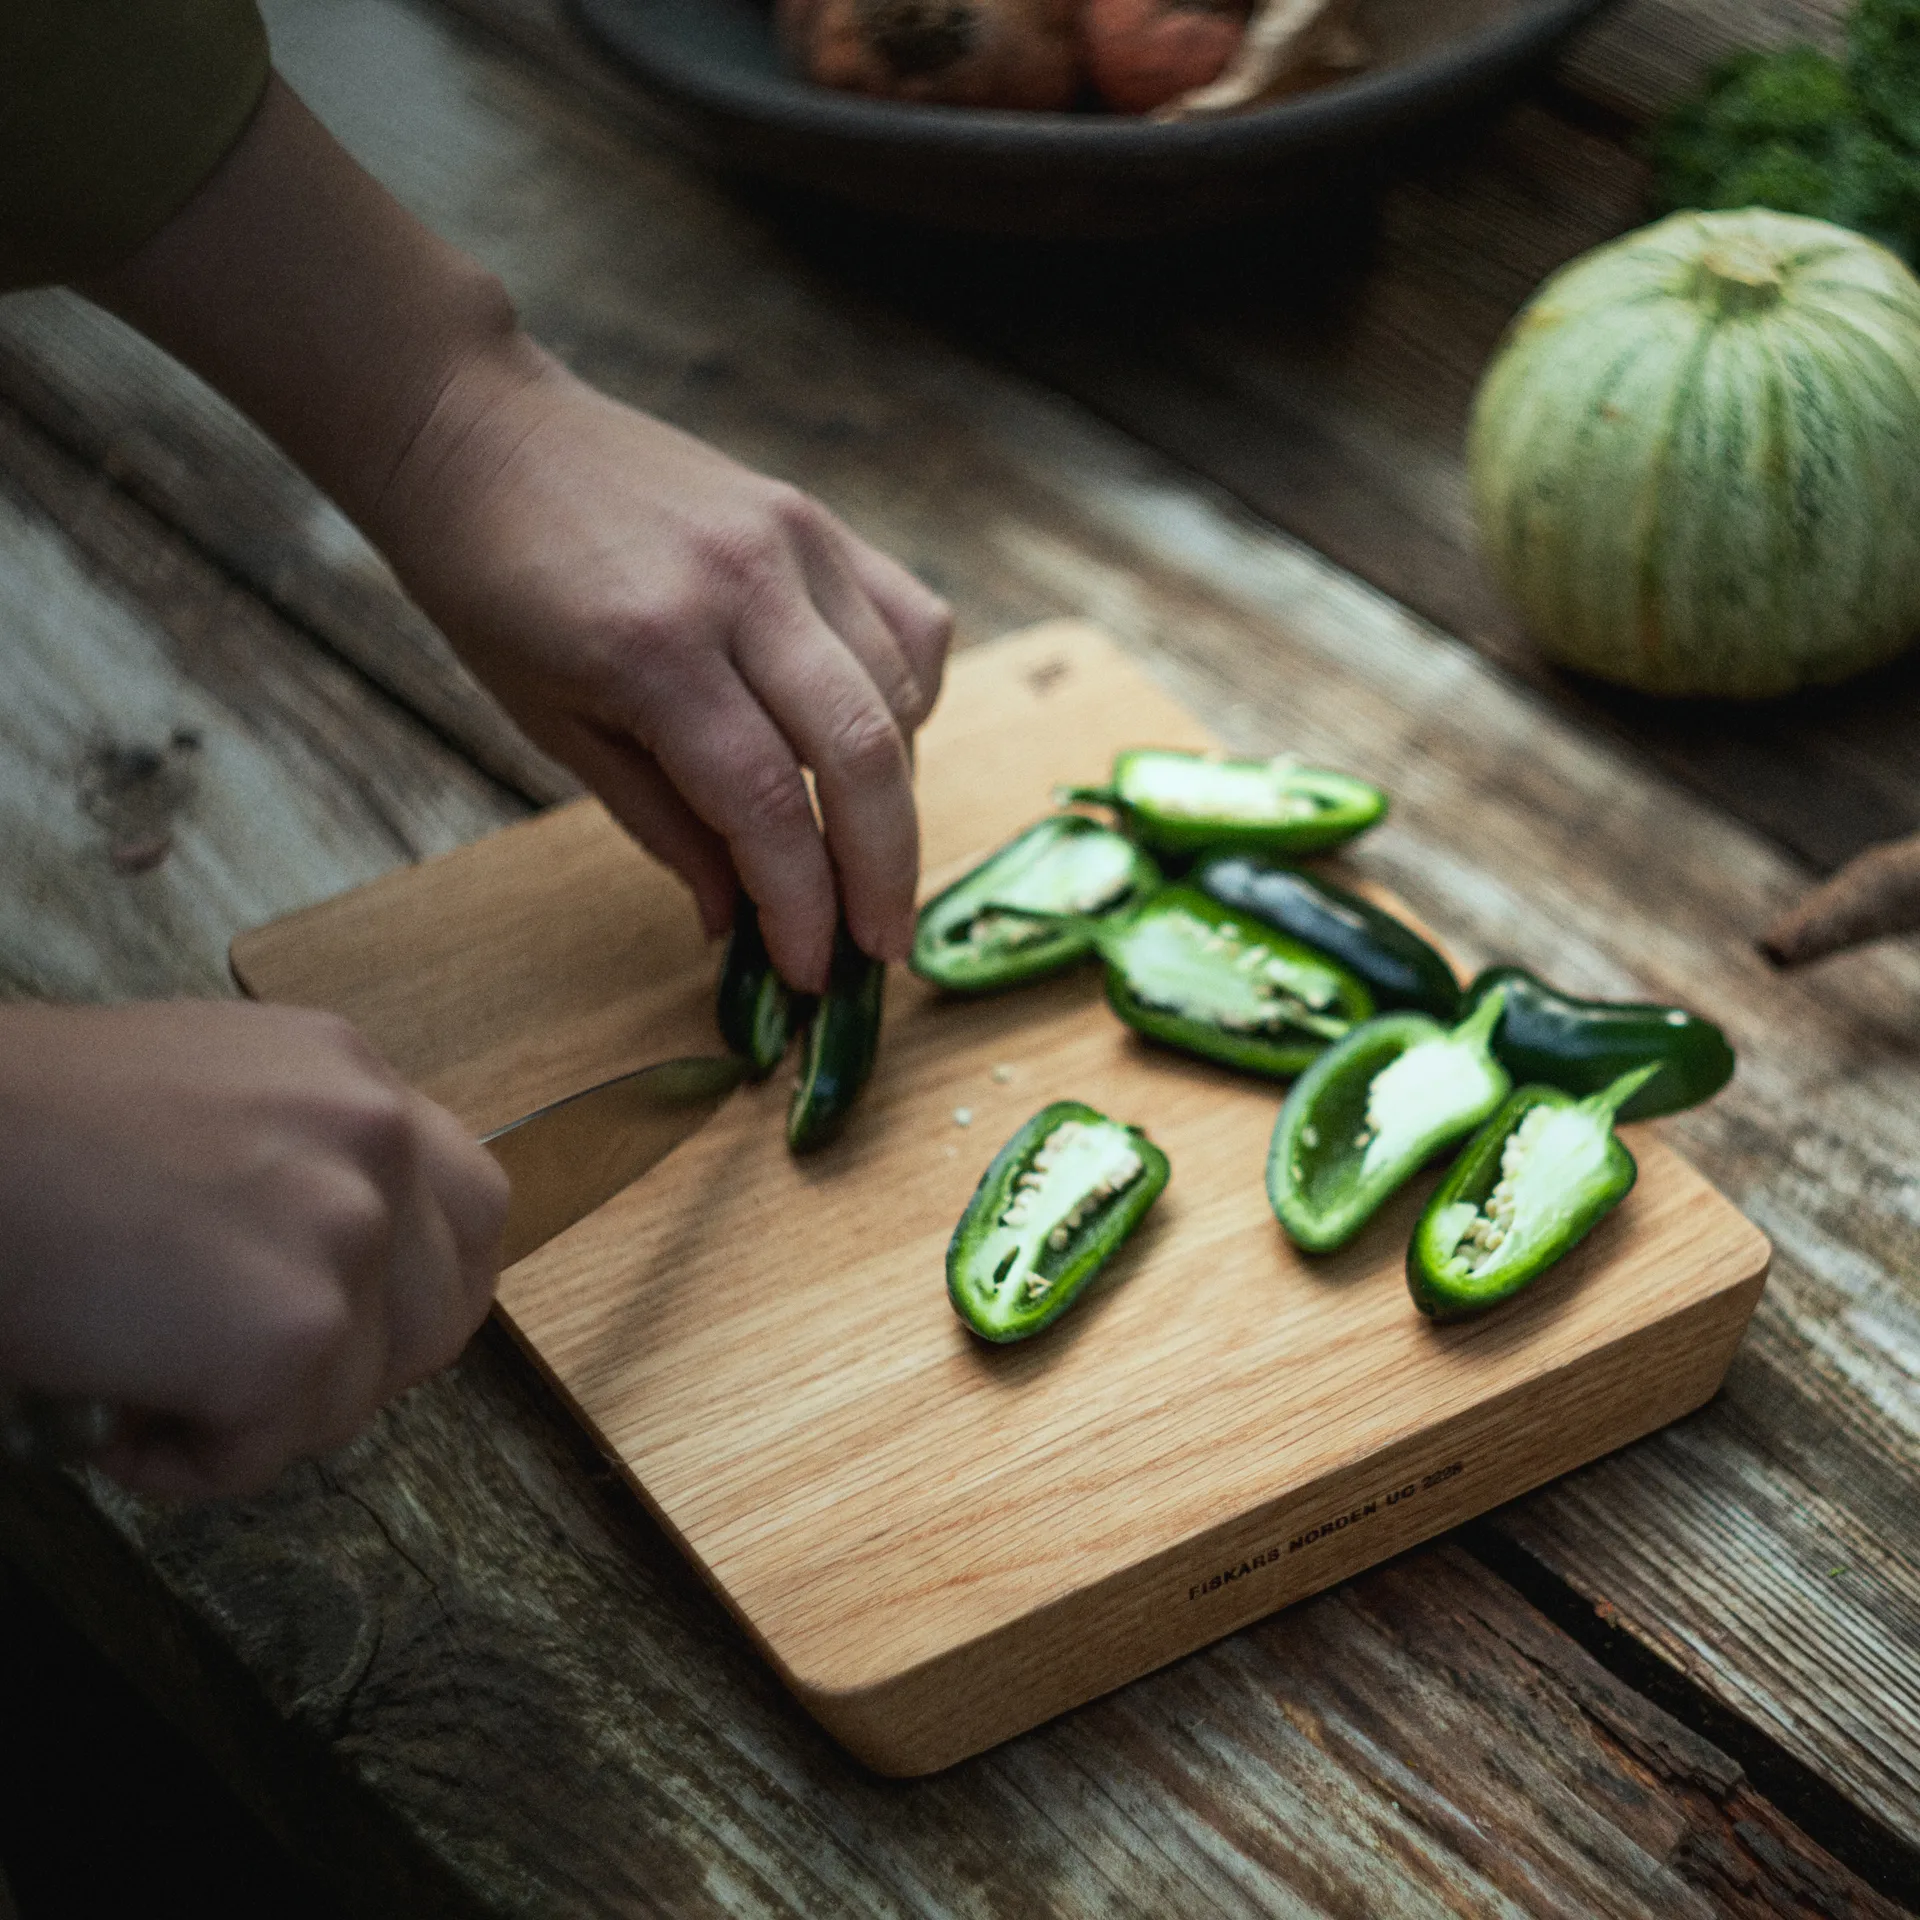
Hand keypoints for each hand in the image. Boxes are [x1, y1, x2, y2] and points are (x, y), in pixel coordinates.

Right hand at [0, 1003, 506, 1498]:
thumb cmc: (27, 1130)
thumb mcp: (212, 1097)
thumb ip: (304, 1160)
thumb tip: (339, 1273)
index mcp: (355, 1078)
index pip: (468, 1206)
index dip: (419, 1290)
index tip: (355, 1331)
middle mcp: (376, 1139)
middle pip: (439, 1312)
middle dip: (348, 1370)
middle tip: (242, 1380)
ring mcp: (347, 1233)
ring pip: (354, 1395)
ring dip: (258, 1418)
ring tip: (150, 1390)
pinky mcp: (293, 1331)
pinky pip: (270, 1449)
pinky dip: (192, 1465)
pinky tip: (121, 1426)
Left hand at [84, 78, 950, 992]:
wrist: (480, 432)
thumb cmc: (492, 589)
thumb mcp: (552, 727)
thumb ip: (663, 824)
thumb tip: (739, 919)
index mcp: (652, 651)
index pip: (766, 806)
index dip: (803, 907)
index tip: (813, 975)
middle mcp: (742, 588)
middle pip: (863, 756)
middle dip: (885, 873)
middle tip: (881, 949)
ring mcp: (794, 541)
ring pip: (899, 694)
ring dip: (896, 795)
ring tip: (864, 853)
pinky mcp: (817, 518)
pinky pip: (911, 623)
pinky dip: (910, 699)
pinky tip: (874, 738)